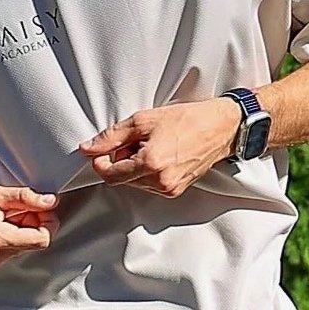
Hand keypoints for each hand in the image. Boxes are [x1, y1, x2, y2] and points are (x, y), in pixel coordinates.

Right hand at [0, 183, 59, 267]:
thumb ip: (26, 198)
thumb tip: (51, 201)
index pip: (42, 239)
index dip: (48, 221)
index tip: (41, 206)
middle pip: (33, 241)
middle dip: (32, 221)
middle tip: (18, 203)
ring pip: (21, 243)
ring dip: (20, 225)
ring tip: (2, 209)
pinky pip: (9, 246)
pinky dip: (9, 231)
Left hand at [78, 98, 241, 198]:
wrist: (219, 127)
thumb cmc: (186, 119)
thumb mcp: (142, 120)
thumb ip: (111, 136)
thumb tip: (89, 148)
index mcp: (150, 164)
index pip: (110, 176)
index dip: (100, 162)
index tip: (101, 151)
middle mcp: (160, 182)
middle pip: (122, 179)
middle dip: (121, 161)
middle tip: (134, 140)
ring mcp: (170, 189)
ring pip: (136, 183)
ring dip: (135, 166)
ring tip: (151, 145)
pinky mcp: (177, 190)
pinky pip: (151, 185)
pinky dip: (148, 171)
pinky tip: (161, 154)